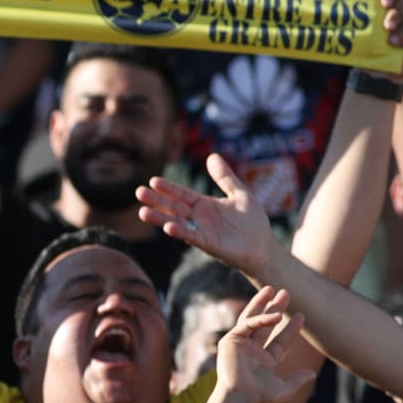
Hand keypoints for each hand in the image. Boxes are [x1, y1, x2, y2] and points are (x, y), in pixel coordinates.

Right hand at [137, 154, 273, 279]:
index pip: (182, 194)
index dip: (168, 188)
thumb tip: (212, 156)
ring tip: (142, 212)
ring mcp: (202, 231)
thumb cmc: (252, 221)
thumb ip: (225, 177)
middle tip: (138, 192)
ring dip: (160, 218)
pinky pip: (192, 237)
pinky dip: (180, 232)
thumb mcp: (240, 193)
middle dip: (156, 201)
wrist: (263, 246)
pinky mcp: (210, 244)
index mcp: (204, 205)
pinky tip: (168, 227)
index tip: (152, 181)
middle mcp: (199, 218)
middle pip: (173, 207)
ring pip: (176, 223)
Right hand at [216, 286, 315, 402]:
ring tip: (271, 289)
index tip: (301, 316)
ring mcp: (240, 345)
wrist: (240, 399)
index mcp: (264, 362)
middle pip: (264, 325)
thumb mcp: (285, 389)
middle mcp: (251, 351)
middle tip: (285, 293)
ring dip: (261, 303)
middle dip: (274, 308)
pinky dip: (260, 319)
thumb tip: (312, 375)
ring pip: (252, 319)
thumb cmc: (260, 398)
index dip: (290, 329)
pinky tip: (275, 315)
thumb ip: (298, 380)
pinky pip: (246, 324)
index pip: (279, 341)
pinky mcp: (230, 341)